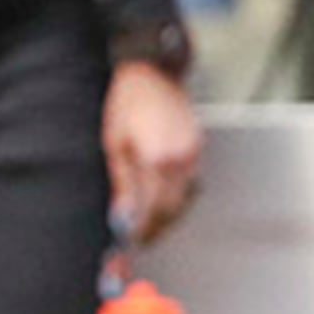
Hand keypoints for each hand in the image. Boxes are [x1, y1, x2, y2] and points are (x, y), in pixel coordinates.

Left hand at [103, 60, 204, 245]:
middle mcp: (179, 159)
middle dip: (158, 227)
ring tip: (152, 222)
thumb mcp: (115, 145)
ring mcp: (193, 153)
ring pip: (185, 199)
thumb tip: (123, 215)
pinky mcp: (197, 147)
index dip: (143, 229)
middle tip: (143, 237)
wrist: (151, 73)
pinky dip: (178, 196)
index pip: (152, 209)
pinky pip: (191, 182)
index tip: (134, 240)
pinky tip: (164, 199)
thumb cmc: (128, 103)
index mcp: (156, 160)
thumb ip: (123, 185)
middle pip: (172, 209)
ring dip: (169, 214)